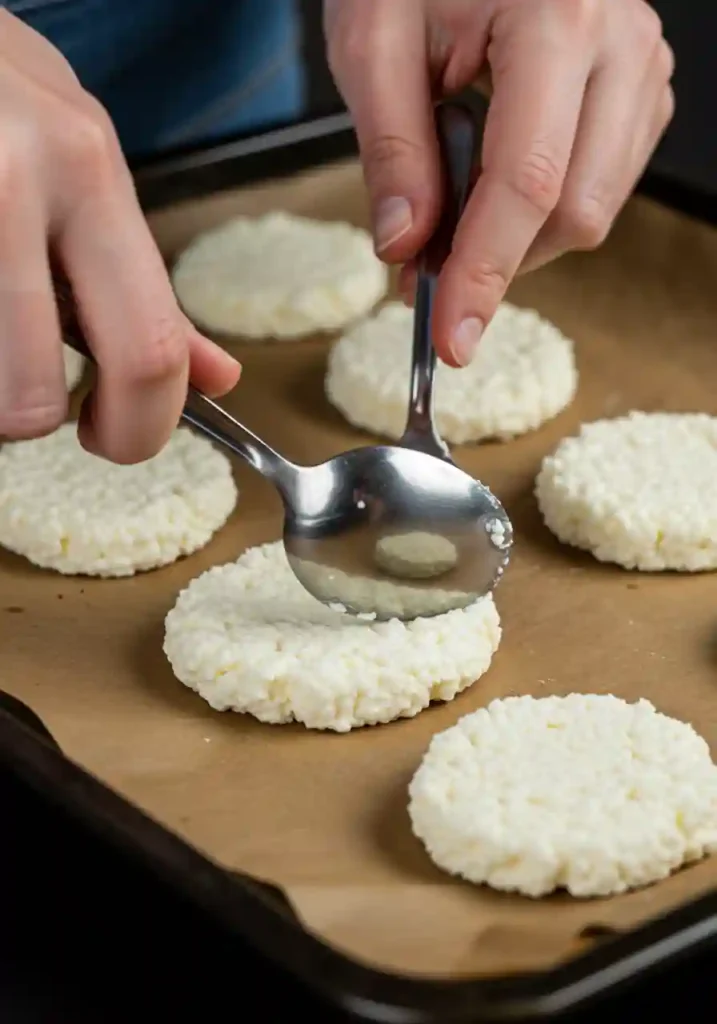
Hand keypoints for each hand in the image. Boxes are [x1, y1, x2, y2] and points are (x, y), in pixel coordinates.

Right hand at [0, 12, 239, 462]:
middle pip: (32, 397)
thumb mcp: (85, 174)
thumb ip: (142, 284)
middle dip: (37, 426)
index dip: (139, 428)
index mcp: (89, 174)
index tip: (115, 436)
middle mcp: (16, 182)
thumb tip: (216, 379)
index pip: (148, 350)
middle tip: (36, 408)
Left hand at [325, 0, 673, 366]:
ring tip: (454, 207)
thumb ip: (391, 149)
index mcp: (559, 17)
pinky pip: (601, 188)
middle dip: (497, 258)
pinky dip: (542, 211)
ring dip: (517, 238)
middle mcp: (621, 45)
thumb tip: (405, 247)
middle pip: (573, 213)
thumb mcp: (374, 40)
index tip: (454, 335)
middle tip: (424, 264)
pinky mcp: (641, 93)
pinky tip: (498, 182)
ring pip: (593, 211)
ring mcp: (642, 69)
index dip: (485, 272)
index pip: (528, 183)